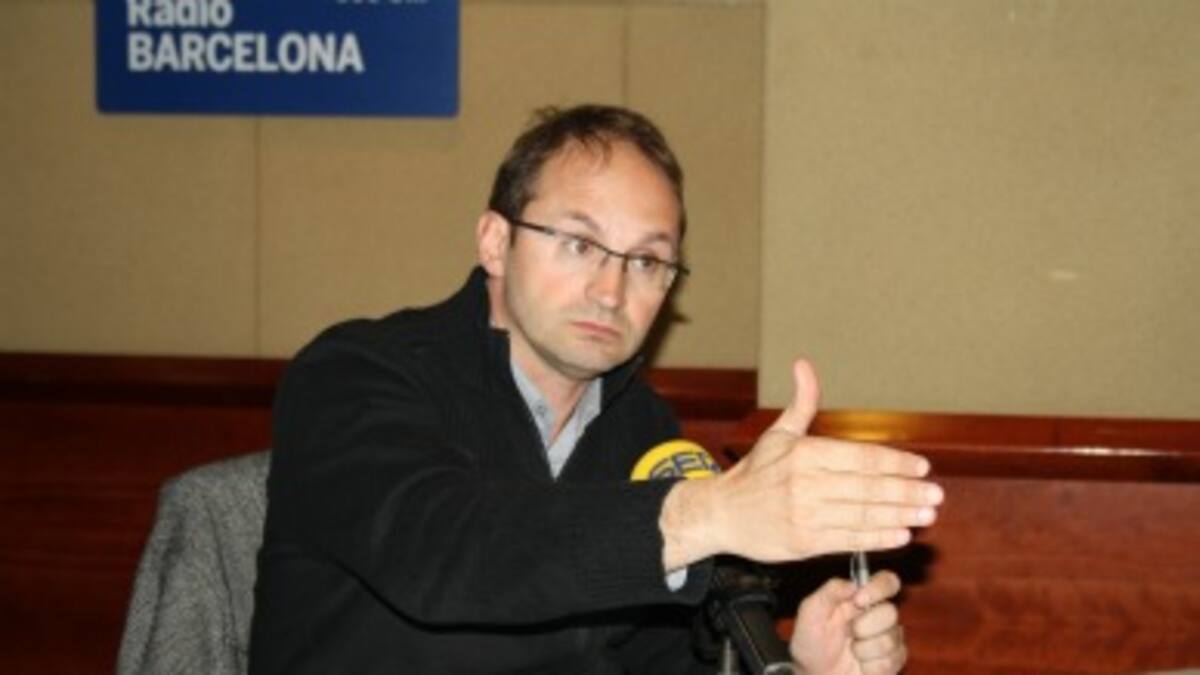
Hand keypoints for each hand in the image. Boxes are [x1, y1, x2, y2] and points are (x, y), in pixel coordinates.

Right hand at [660, 359, 941, 568]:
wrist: (721, 514)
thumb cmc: (755, 473)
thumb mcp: (777, 434)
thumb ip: (802, 402)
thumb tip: (804, 364)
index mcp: (805, 453)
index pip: (862, 458)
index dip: (897, 463)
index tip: (922, 468)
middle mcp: (807, 484)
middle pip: (869, 488)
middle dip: (907, 492)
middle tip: (936, 495)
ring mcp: (806, 515)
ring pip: (864, 515)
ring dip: (900, 515)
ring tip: (926, 514)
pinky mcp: (805, 542)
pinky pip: (850, 540)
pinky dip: (878, 539)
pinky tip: (901, 534)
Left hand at [790, 571, 906, 674]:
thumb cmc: (811, 643)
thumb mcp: (811, 613)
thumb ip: (830, 591)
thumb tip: (854, 584)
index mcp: (861, 598)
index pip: (887, 582)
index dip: (879, 588)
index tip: (859, 600)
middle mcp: (879, 615)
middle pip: (891, 612)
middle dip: (865, 626)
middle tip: (849, 634)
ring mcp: (889, 639)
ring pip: (891, 639)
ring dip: (864, 650)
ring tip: (852, 652)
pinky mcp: (893, 662)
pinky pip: (891, 662)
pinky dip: (870, 667)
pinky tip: (860, 666)